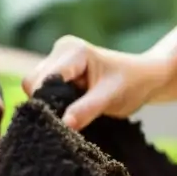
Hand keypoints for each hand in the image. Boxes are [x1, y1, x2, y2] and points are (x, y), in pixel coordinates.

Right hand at [21, 35, 169, 130]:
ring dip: (48, 105)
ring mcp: (57, 61)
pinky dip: (51, 105)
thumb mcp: (111, 97)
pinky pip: (42, 92)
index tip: (57, 124)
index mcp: (72, 51)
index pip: (42, 79)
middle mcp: (60, 51)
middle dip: (44, 104)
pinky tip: (67, 113)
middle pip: (32, 83)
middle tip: (66, 122)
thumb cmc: (131, 83)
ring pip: (35, 89)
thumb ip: (87, 110)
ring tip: (71, 116)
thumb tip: (64, 124)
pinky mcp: (58, 74)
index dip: (44, 102)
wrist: (144, 78)